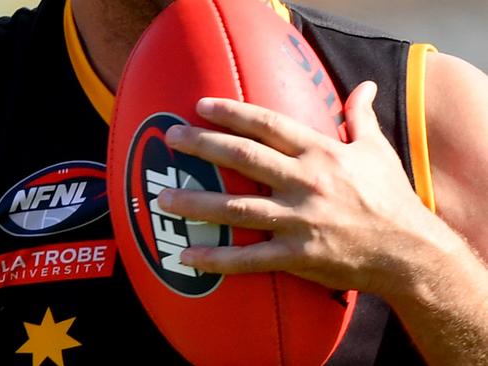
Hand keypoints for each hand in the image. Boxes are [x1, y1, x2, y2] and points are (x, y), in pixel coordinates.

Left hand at [158, 81, 441, 294]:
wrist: (410, 251)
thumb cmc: (391, 198)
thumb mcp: (376, 150)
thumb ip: (361, 117)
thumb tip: (365, 86)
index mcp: (321, 153)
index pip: (268, 124)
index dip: (232, 113)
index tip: (201, 106)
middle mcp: (305, 182)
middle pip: (244, 157)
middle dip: (203, 145)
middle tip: (171, 138)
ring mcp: (299, 220)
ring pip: (237, 208)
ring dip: (196, 203)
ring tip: (163, 198)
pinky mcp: (298, 256)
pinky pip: (249, 259)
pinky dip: (216, 260)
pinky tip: (186, 257)